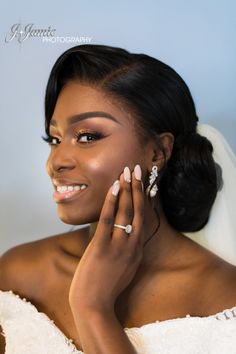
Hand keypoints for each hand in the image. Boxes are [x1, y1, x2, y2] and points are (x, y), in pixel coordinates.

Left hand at [69, 164, 144, 313]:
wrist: (94, 307)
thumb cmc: (106, 289)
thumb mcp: (124, 270)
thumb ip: (127, 252)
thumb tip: (124, 236)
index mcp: (138, 251)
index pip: (143, 219)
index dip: (143, 199)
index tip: (143, 183)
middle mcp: (132, 246)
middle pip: (138, 211)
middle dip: (138, 188)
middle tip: (137, 168)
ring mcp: (118, 247)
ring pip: (126, 212)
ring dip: (126, 190)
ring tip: (126, 171)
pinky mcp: (102, 247)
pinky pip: (108, 220)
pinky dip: (111, 202)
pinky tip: (113, 188)